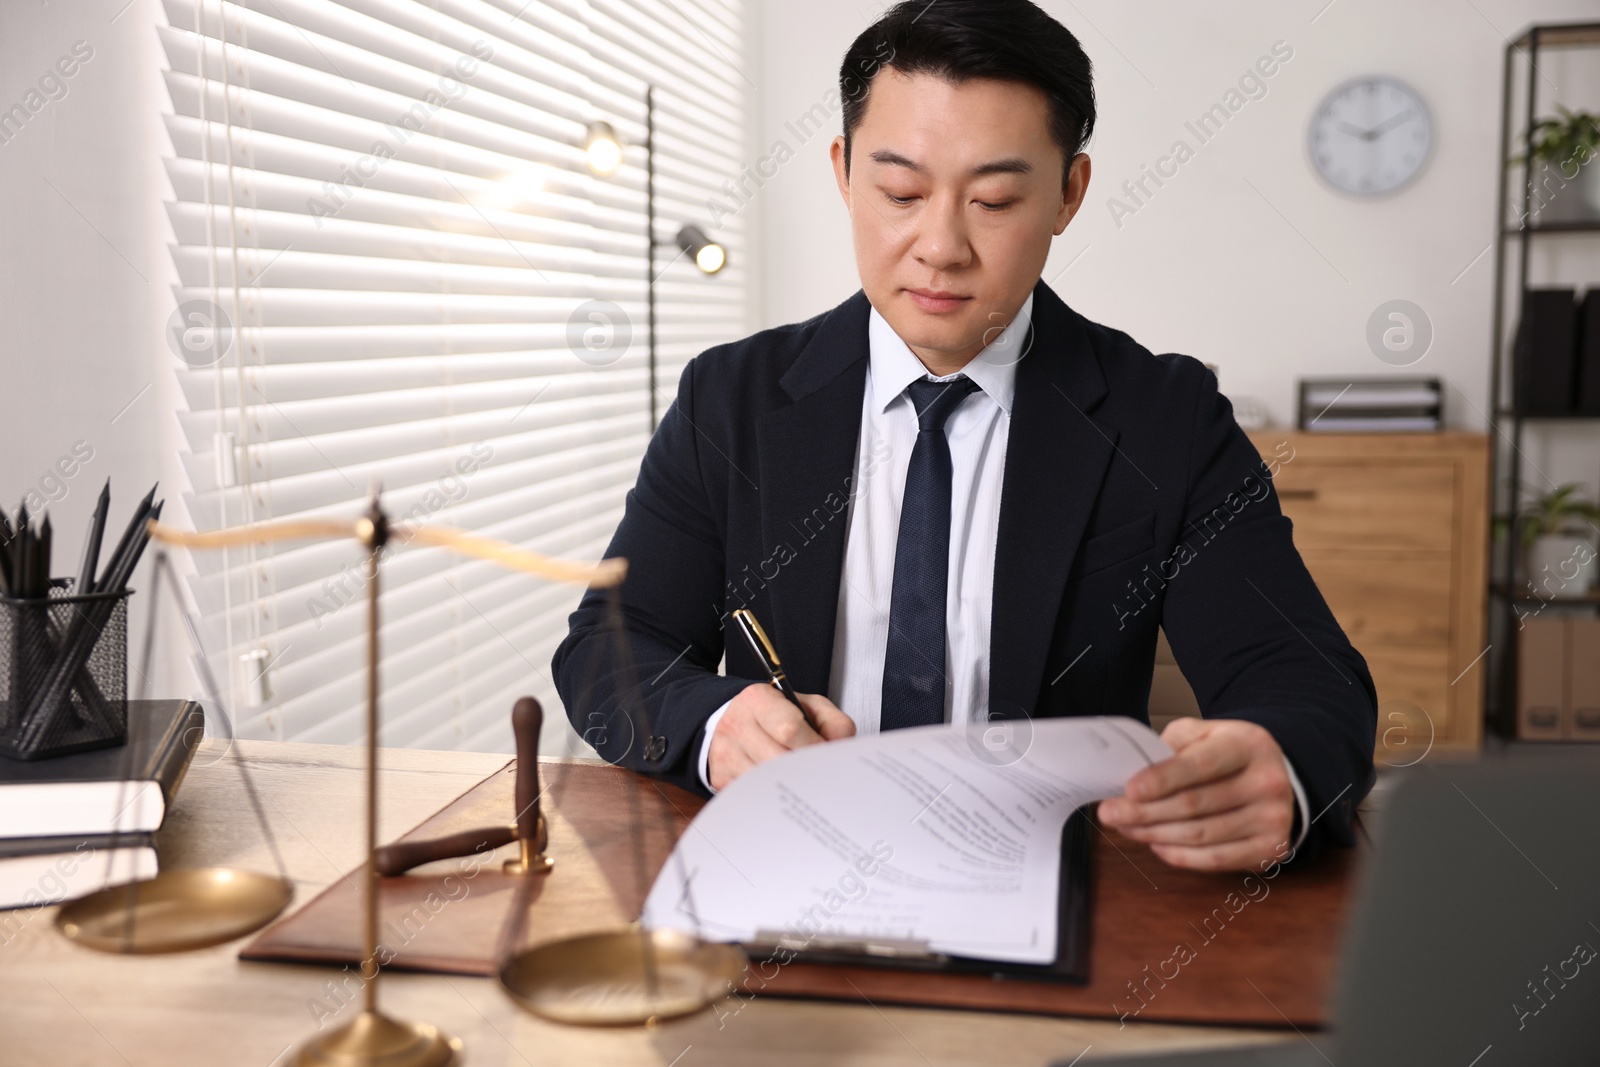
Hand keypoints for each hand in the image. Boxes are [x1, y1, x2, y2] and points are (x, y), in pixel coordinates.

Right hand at [707, 684, 854, 790]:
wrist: (736, 721)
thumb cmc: (776, 715)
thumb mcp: (808, 706)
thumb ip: (833, 722)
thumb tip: (840, 746)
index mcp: (758, 700)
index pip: (789, 728)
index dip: (813, 746)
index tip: (825, 755)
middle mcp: (736, 725)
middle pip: (778, 761)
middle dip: (804, 770)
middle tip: (818, 772)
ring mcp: (725, 754)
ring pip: (767, 783)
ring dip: (791, 786)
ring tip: (802, 779)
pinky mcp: (721, 779)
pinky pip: (755, 796)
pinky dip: (774, 796)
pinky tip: (783, 787)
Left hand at [1097, 718, 1293, 871]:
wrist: (1278, 776)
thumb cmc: (1228, 754)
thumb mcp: (1206, 733)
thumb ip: (1173, 744)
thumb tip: (1133, 770)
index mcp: (1249, 745)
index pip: (1201, 764)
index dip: (1163, 779)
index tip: (1129, 789)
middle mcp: (1267, 782)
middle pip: (1195, 804)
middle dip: (1145, 811)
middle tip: (1110, 813)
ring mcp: (1273, 819)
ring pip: (1200, 835)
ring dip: (1155, 834)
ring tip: (1127, 828)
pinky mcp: (1271, 849)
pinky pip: (1215, 859)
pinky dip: (1180, 855)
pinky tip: (1156, 844)